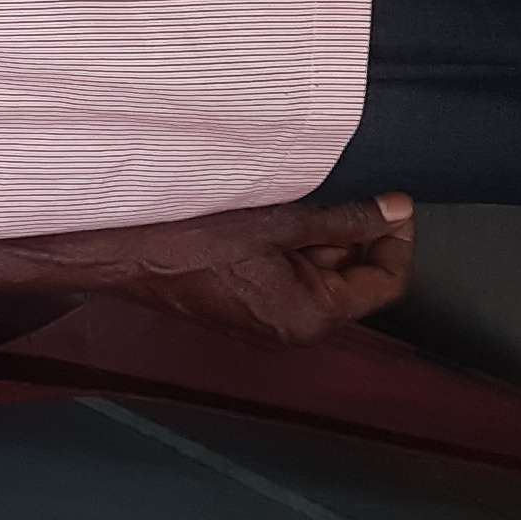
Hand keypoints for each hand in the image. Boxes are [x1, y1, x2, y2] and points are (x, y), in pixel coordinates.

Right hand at [90, 195, 416, 343]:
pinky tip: (273, 217)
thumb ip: (346, 220)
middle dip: (353, 236)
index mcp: (310, 316)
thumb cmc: (192, 239)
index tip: (393, 204)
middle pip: (353, 280)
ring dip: (319, 238)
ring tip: (294, 202)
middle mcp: (295, 327)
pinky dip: (292, 247)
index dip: (395, 241)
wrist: (123, 251)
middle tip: (339, 193)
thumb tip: (397, 211)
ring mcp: (270, 319)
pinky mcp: (248, 305)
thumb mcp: (279, 222)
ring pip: (320, 274)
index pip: (384, 283)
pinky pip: (290, 276)